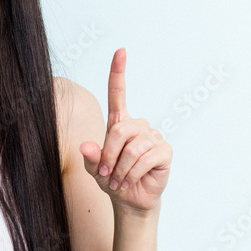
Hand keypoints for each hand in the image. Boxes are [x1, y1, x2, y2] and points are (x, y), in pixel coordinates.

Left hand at [80, 48, 171, 213]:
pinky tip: (131, 179)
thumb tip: (85, 145)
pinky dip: (133, 173)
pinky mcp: (165, 150)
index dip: (118, 72)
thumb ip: (90, 157)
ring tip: (118, 180)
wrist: (130, 199)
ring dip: (120, 168)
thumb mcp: (94, 169)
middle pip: (120, 130)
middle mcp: (138, 125)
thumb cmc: (112, 179)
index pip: (118, 93)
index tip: (121, 51)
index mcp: (119, 123)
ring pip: (132, 147)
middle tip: (106, 172)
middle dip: (109, 155)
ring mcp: (153, 136)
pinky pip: (146, 158)